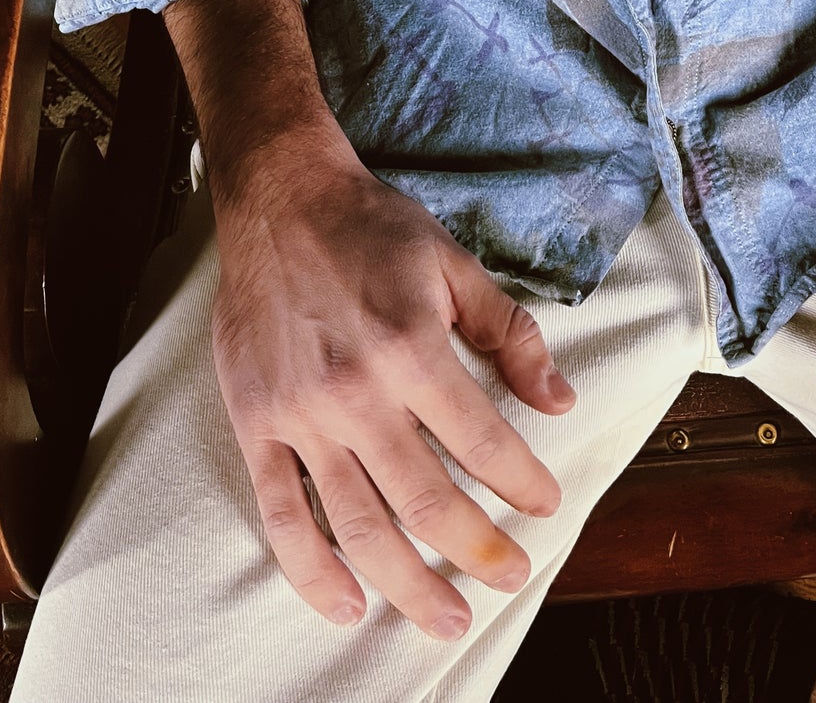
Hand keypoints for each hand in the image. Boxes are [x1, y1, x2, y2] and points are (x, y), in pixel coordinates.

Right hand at [207, 120, 575, 637]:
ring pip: (359, 525)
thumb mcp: (455, 264)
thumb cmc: (372, 228)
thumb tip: (558, 400)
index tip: (547, 506)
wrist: (280, 199)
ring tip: (448, 617)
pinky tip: (348, 604)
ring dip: (409, 583)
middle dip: (479, 549)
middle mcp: (356, 392)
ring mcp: (300, 414)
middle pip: (427, 501)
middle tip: (512, 577)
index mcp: (412, 349)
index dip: (523, 483)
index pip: (482, 442)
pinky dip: (313, 570)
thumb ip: (510, 335)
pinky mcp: (256, 423)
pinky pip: (282, 513)